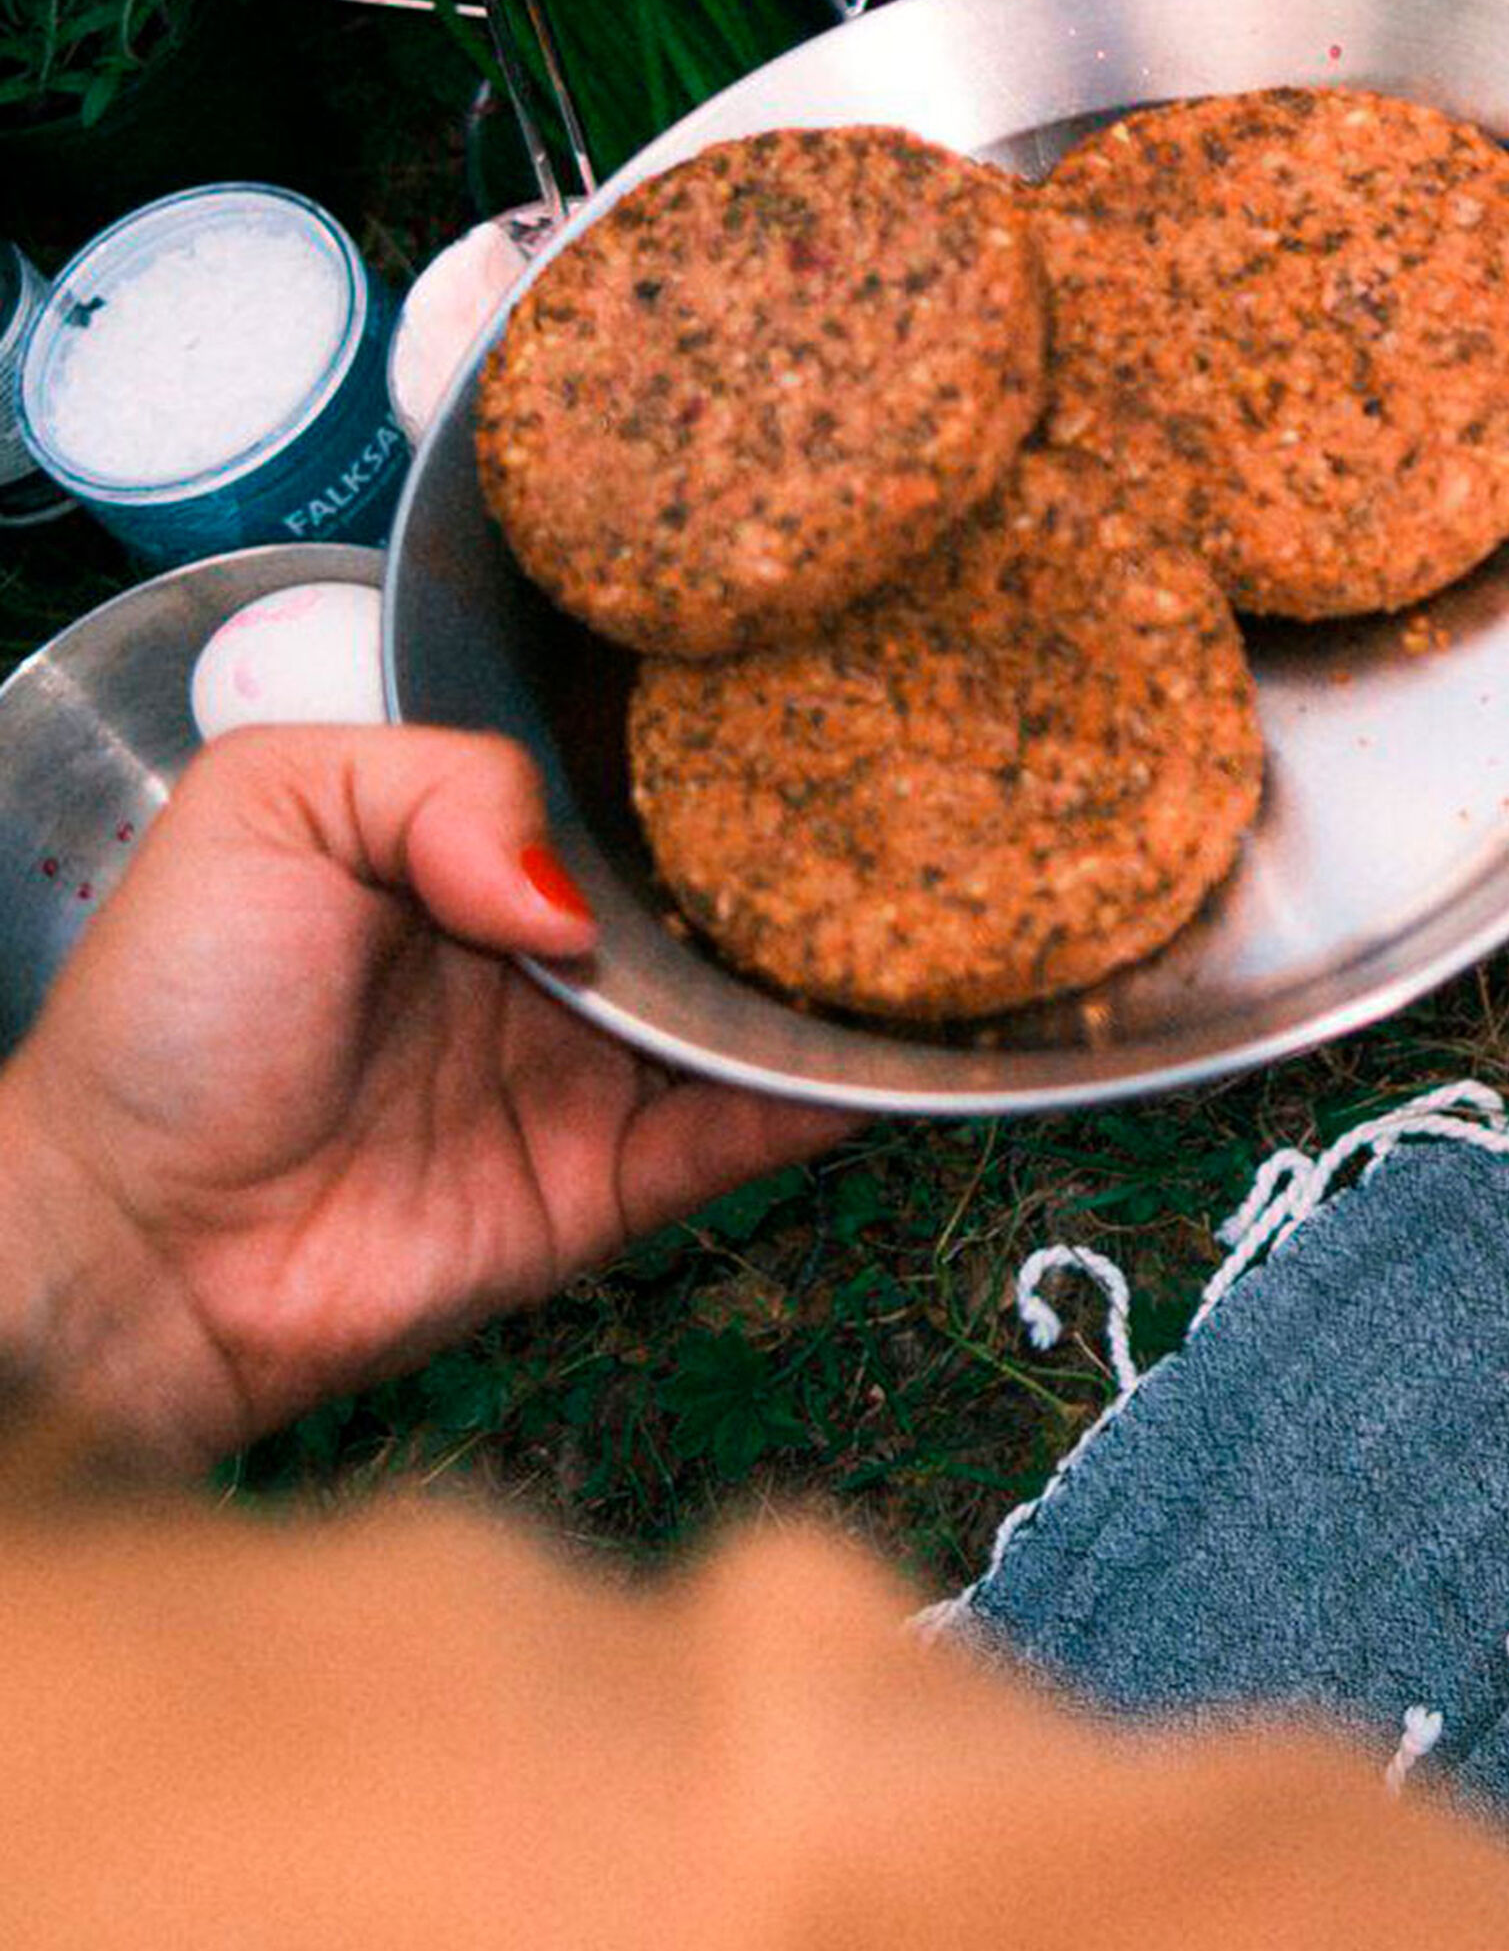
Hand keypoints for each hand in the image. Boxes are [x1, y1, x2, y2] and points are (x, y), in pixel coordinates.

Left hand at [0, 726, 849, 1462]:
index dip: (711, 757)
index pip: (629, 790)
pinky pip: (743, 1136)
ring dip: (832, 975)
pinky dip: (821, 1095)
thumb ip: (438, 784)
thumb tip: (577, 901)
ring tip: (936, 917)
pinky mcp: (614, 1186)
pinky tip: (885, 1045)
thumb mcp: (266, 809)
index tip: (810, 709)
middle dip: (808, 859)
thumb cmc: (168, 1017)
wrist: (129, 1242)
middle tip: (915, 804)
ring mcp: (594, 1075)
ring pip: (752, 1012)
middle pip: (715, 898)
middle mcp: (553, 960)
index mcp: (475, 856)